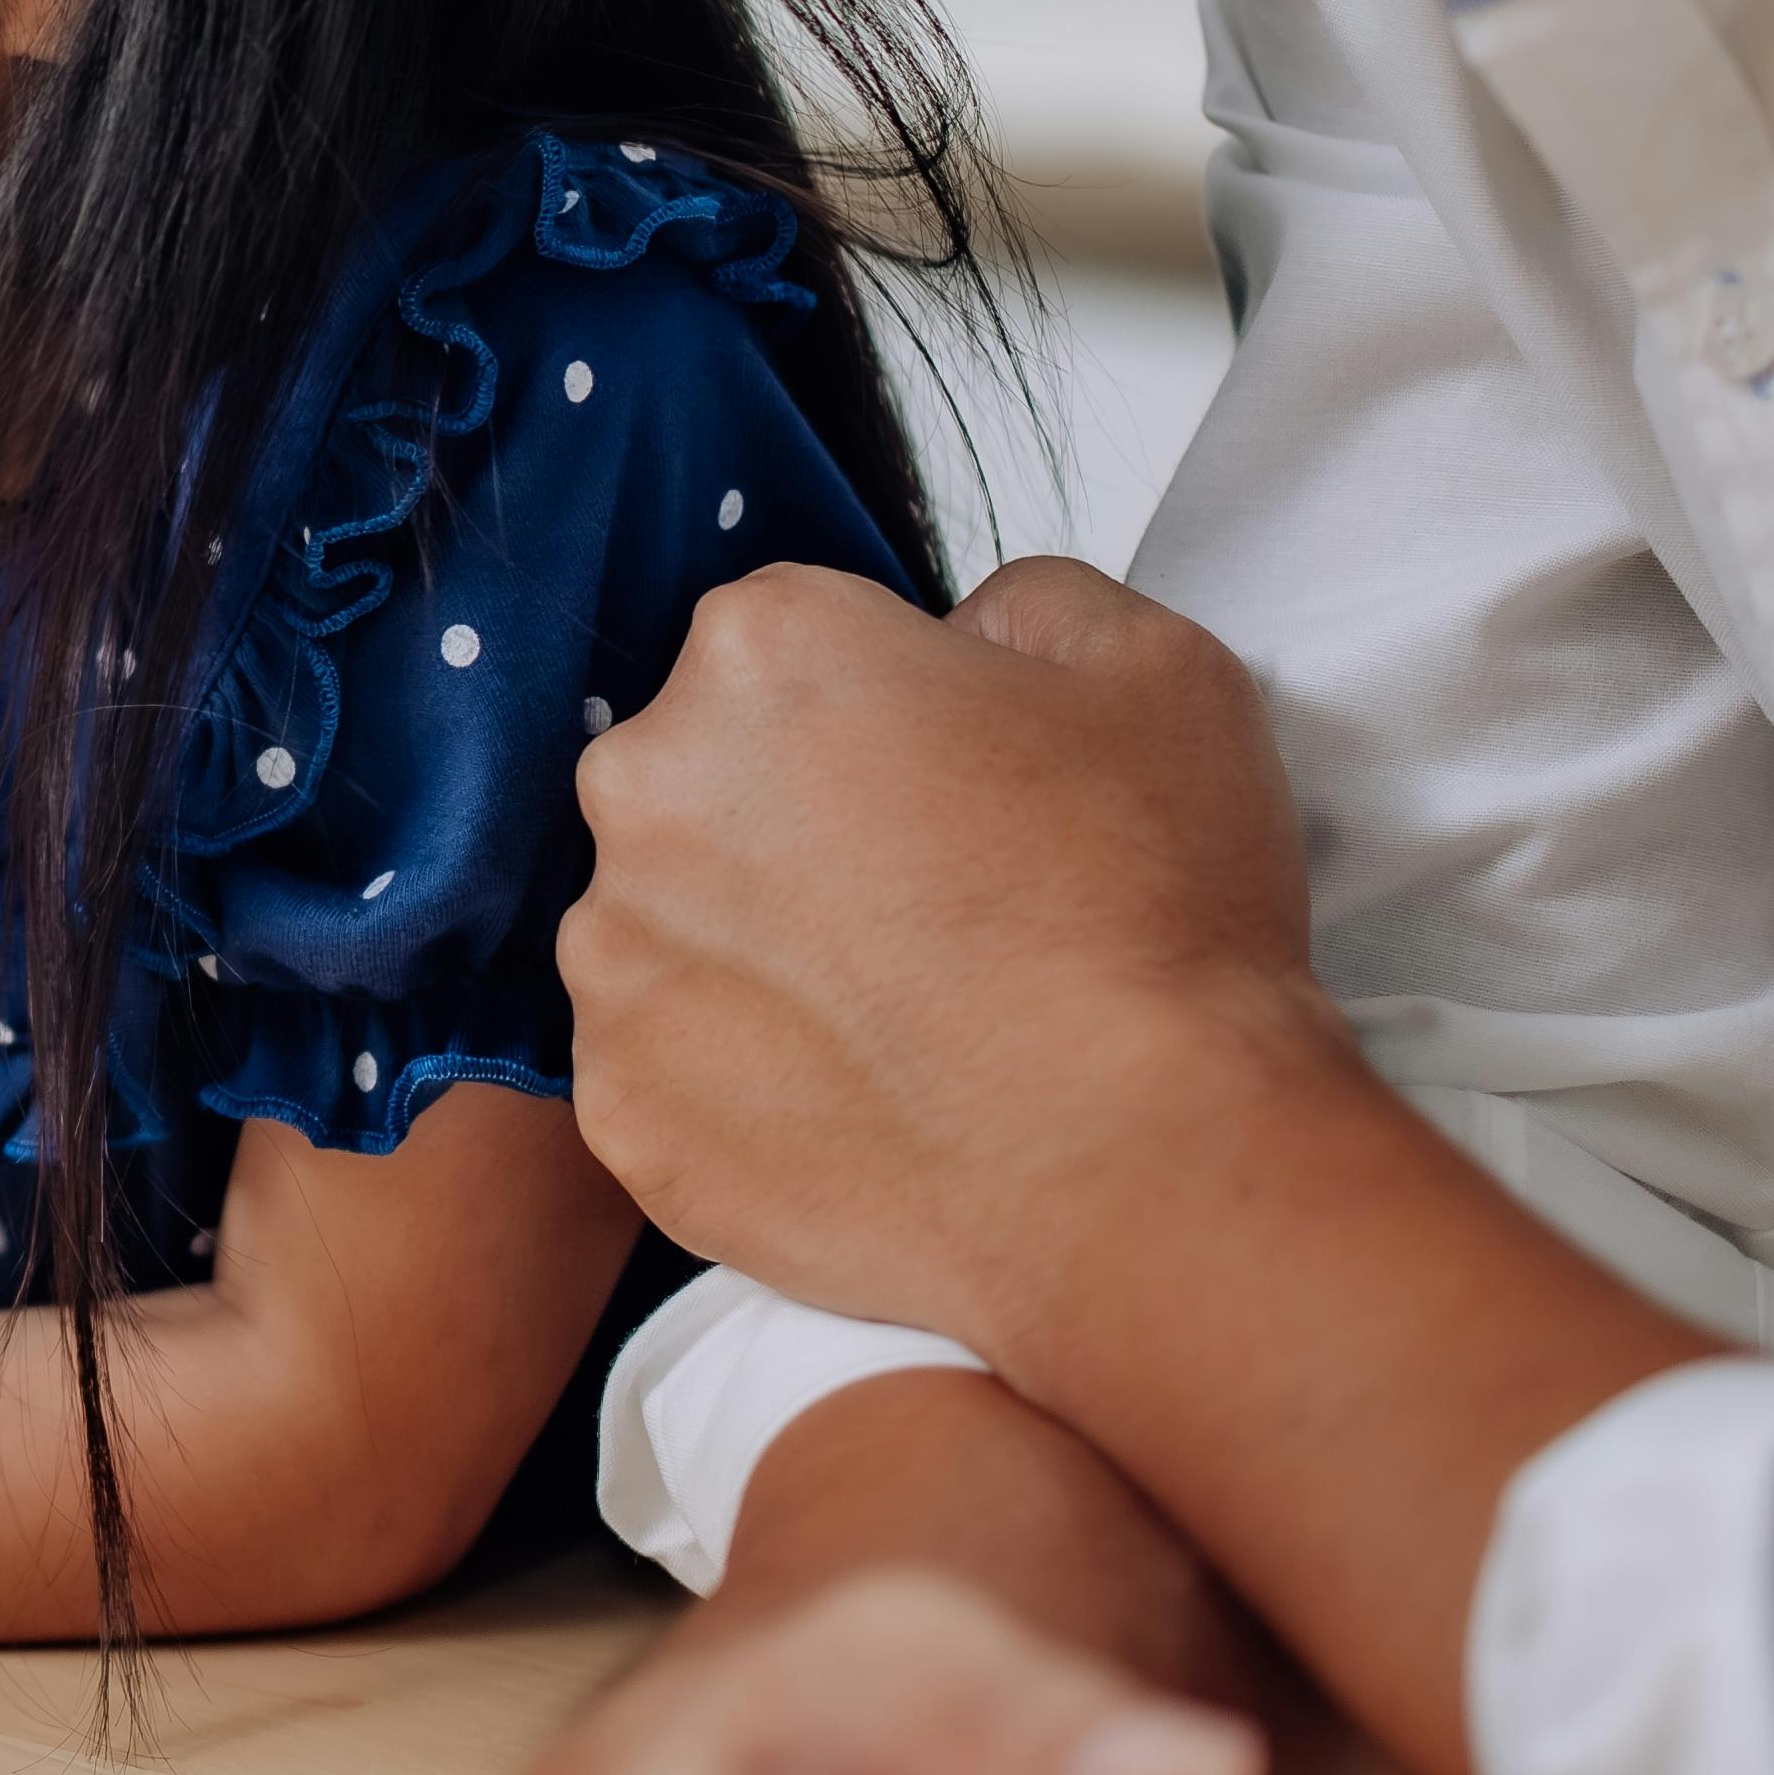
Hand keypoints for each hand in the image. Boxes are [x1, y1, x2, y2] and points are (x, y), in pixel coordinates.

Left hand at [556, 553, 1340, 1349]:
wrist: (1141, 1170)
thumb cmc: (1153, 922)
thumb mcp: (1157, 666)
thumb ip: (1031, 604)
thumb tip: (968, 636)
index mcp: (762, 652)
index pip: (798, 648)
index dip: (891, 718)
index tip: (959, 789)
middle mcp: (645, 787)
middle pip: (711, 781)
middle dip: (801, 830)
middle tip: (939, 910)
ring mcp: (615, 959)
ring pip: (678, 930)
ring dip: (764, 960)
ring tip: (910, 1022)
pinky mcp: (621, 1106)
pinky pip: (669, 1073)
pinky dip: (747, 1089)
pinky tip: (864, 1107)